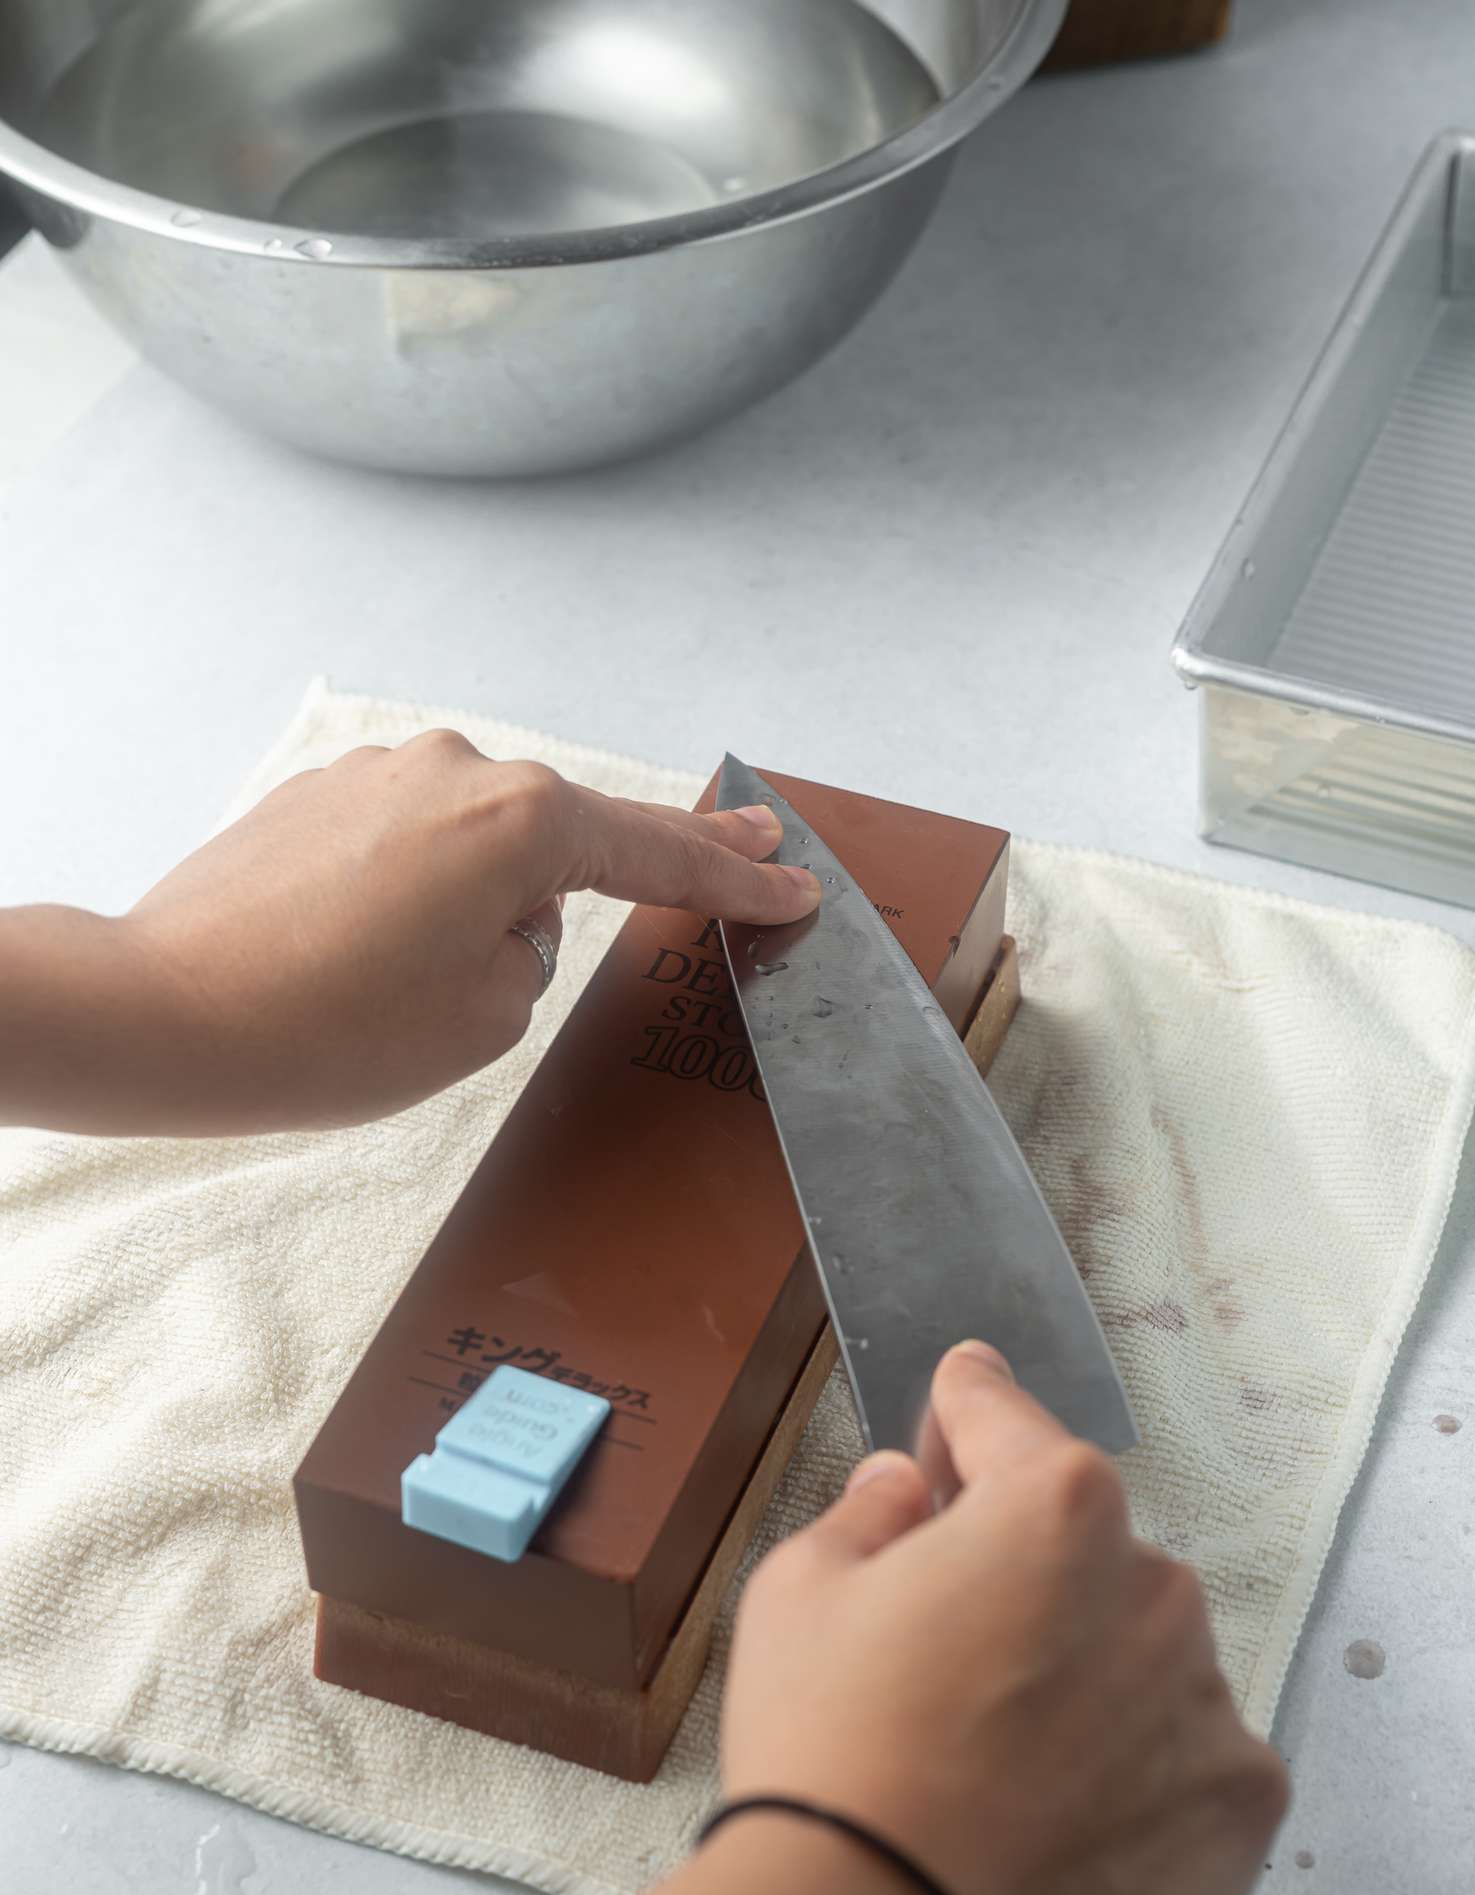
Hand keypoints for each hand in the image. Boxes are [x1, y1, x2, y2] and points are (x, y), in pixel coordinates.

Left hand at [2, 733, 819, 1136]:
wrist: (167, 1014)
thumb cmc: (326, 1030)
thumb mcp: (486, 1019)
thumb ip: (533, 953)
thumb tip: (505, 918)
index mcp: (521, 823)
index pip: (658, 858)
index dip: (735, 881)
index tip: (793, 883)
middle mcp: (456, 772)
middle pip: (575, 827)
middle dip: (664, 844)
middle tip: (753, 837)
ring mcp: (382, 774)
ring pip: (477, 844)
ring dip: (483, 902)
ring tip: (409, 993)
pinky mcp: (320, 796)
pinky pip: (407, 845)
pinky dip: (414, 894)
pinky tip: (372, 955)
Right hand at [723, 1342, 1287, 1894]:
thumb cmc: (827, 1752)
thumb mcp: (796, 1596)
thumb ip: (867, 1515)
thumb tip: (910, 1488)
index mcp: (1052, 1504)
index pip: (1006, 1416)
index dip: (966, 1410)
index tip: (958, 1404)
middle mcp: (1155, 1581)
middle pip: (1082, 1550)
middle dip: (1024, 1574)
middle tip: (945, 1653)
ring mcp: (1210, 1697)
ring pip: (1141, 1656)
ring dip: (1088, 1676)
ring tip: (1002, 1768)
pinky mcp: (1242, 1807)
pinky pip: (1186, 1758)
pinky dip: (1137, 1774)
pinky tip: (1062, 1827)